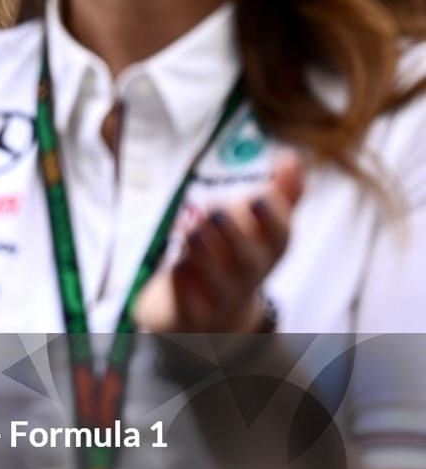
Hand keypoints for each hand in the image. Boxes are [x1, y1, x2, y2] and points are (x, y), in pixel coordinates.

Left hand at [134, 153, 302, 334]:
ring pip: (218, 280)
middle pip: (249, 261)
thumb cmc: (238, 255)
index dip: (273, 219)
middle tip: (214, 208)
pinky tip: (175, 266)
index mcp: (268, 252)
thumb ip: (279, 193)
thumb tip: (293, 155)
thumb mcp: (261, 226)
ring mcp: (221, 298)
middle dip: (234, 235)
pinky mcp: (191, 313)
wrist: (209, 312)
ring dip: (205, 254)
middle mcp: (249, 276)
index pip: (280, 238)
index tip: (260, 195)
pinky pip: (189, 303)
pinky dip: (183, 286)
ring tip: (190, 229)